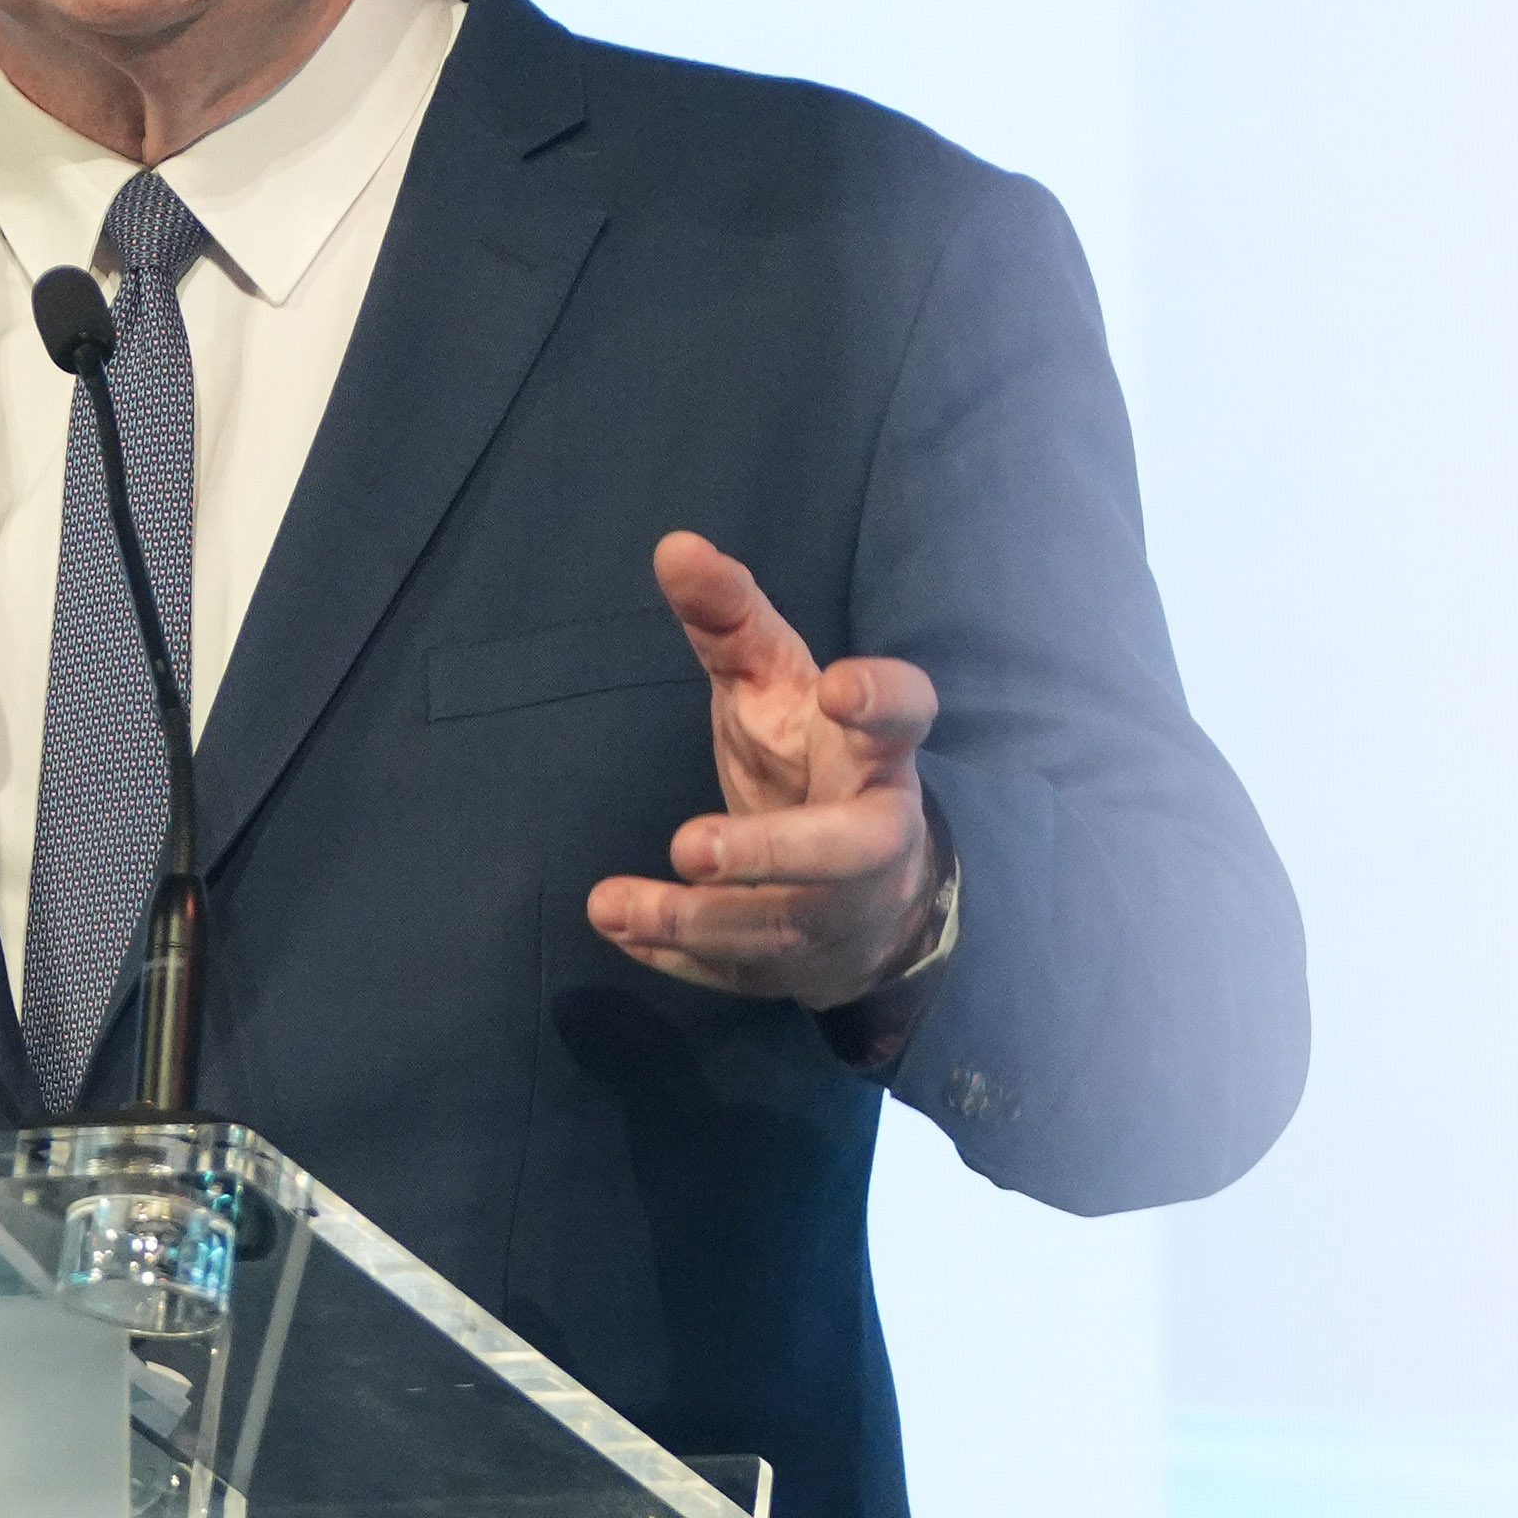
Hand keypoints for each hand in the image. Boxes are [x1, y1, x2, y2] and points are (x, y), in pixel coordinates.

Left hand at [587, 531, 939, 1011]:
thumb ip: (727, 618)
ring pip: (777, 925)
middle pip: (846, 849)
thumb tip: (673, 545)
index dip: (882, 701)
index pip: (903, 717)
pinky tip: (616, 928)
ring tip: (613, 903)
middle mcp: (872, 834)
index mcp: (876, 751)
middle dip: (772, 852)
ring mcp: (837, 911)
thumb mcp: (771, 682)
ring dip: (693, 921)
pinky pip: (735, 972)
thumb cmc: (809, 760)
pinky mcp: (792, 965)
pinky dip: (674, 959)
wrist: (864, 893)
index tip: (839, 684)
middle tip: (688, 844)